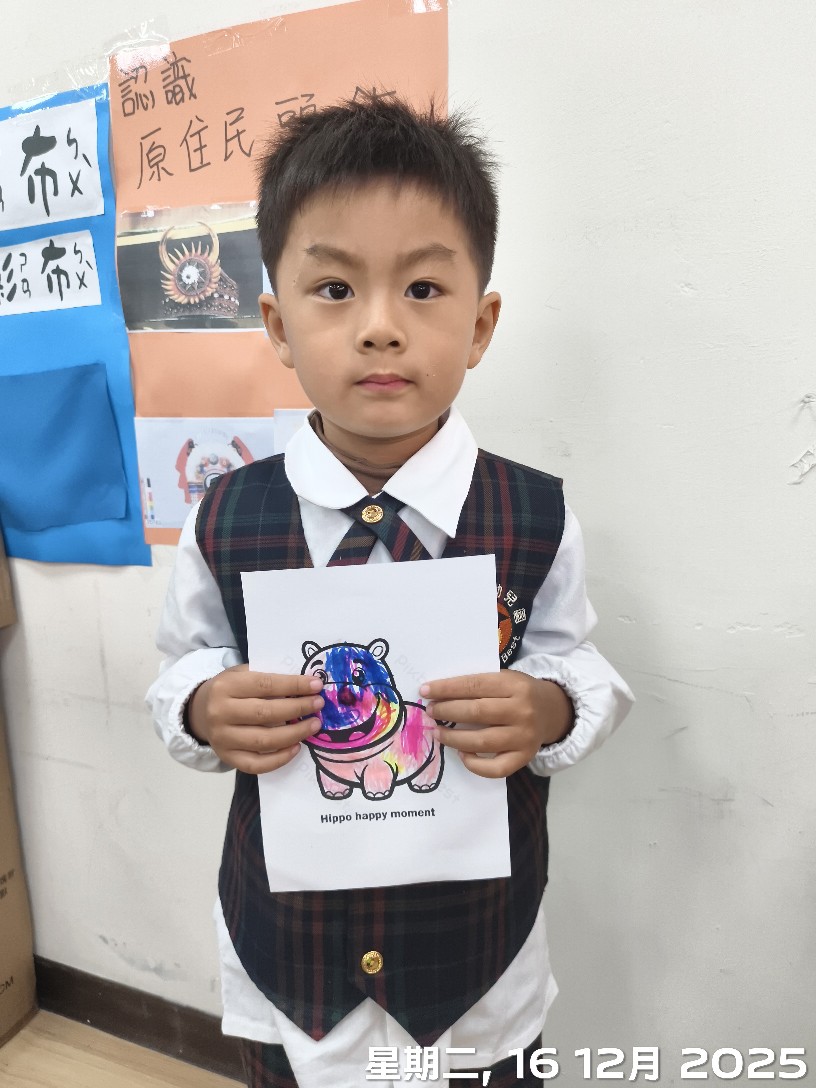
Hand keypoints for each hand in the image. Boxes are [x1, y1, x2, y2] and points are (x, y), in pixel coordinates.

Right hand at [186, 664, 323, 774]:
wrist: (199, 712)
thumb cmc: (230, 690)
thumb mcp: (242, 674)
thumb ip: (268, 676)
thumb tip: (305, 684)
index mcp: (225, 686)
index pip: (265, 685)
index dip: (293, 685)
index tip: (316, 685)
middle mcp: (220, 713)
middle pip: (266, 713)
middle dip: (298, 708)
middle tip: (318, 704)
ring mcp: (222, 738)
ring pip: (264, 740)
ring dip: (294, 734)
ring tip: (313, 725)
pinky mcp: (227, 757)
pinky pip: (257, 764)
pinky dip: (279, 759)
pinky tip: (296, 748)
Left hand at [420, 671, 573, 778]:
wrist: (553, 710)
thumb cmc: (519, 693)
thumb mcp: (505, 679)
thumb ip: (479, 685)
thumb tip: (438, 693)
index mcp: (515, 685)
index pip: (474, 685)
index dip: (447, 688)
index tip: (425, 690)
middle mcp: (522, 711)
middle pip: (476, 712)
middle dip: (447, 711)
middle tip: (431, 712)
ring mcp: (524, 737)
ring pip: (481, 741)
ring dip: (453, 738)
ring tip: (438, 732)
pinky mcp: (524, 757)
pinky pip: (495, 768)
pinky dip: (474, 764)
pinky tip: (462, 754)